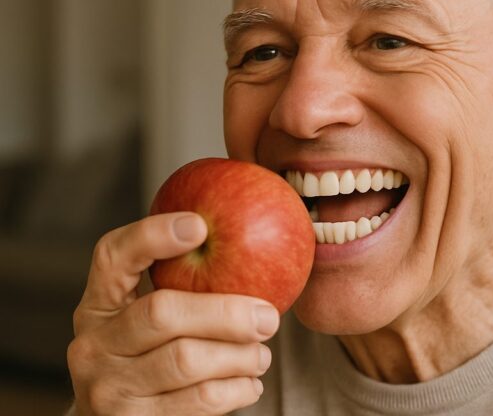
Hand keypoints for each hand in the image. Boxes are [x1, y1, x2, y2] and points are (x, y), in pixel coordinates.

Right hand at [67, 213, 278, 414]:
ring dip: (239, 356)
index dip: (153, 235)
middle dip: (226, 312)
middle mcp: (93, 344)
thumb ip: (183, 286)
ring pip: (187, 360)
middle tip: (269, 316)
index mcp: (99, 304)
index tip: (200, 225)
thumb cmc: (153, 358)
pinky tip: (250, 383)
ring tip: (262, 354)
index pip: (112, 256)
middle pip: (163, 312)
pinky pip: (198, 399)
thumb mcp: (147, 320)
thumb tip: (253, 238)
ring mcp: (107, 387)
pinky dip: (236, 389)